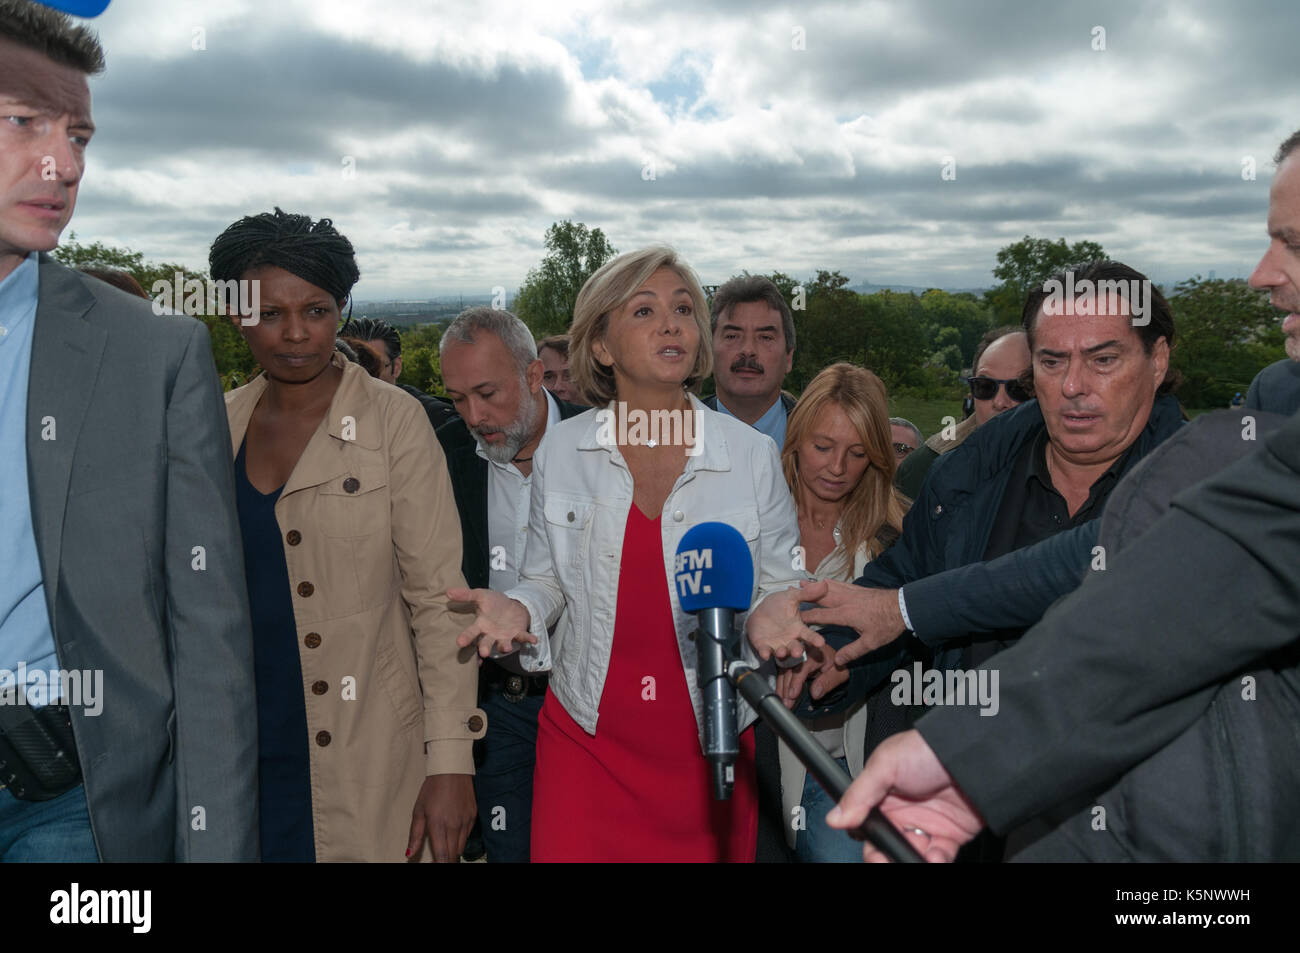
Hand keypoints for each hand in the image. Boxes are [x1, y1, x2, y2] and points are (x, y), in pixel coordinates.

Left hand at [407, 773, 476, 862]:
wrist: (452, 769)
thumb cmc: (432, 789)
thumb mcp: (418, 811)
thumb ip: (415, 835)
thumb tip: (409, 854)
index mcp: (438, 825)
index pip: (442, 857)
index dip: (439, 865)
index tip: (433, 865)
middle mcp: (454, 826)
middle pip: (453, 855)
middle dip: (445, 861)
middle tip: (437, 859)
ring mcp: (466, 821)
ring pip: (461, 847)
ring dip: (452, 851)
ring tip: (444, 846)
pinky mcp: (474, 816)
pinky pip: (467, 835)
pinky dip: (460, 839)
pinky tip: (452, 832)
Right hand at [448, 587, 536, 657]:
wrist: (512, 606)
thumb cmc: (494, 603)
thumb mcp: (481, 595)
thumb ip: (466, 595)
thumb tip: (448, 592)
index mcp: (481, 625)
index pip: (471, 632)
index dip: (466, 638)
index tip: (460, 643)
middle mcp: (491, 634)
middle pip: (486, 643)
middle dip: (484, 648)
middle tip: (483, 652)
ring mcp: (504, 636)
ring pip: (503, 645)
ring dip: (504, 647)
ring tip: (506, 647)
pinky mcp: (517, 634)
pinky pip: (523, 638)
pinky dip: (528, 639)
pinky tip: (534, 640)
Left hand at [745, 585, 824, 662]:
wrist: (759, 609)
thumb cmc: (778, 605)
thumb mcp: (791, 597)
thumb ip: (806, 594)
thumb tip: (823, 584)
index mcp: (798, 628)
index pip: (809, 635)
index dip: (815, 639)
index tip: (821, 643)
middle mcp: (790, 640)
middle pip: (796, 648)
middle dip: (797, 651)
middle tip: (797, 652)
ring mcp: (777, 644)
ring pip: (782, 653)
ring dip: (782, 653)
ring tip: (782, 651)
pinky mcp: (764, 646)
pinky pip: (765, 652)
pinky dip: (765, 654)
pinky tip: (765, 654)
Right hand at [775, 641, 846, 708]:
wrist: (834, 656)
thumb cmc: (836, 664)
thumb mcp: (838, 673)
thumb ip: (828, 682)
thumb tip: (815, 694)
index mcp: (815, 652)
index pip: (802, 667)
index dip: (796, 682)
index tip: (792, 695)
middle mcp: (802, 650)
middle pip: (790, 669)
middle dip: (786, 687)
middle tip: (786, 702)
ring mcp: (794, 653)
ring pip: (783, 670)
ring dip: (781, 686)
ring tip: (782, 700)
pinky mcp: (789, 658)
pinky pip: (782, 670)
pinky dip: (780, 683)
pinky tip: (779, 693)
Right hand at [798, 579, 906, 664]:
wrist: (903, 606)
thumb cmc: (887, 625)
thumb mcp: (871, 643)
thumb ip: (853, 652)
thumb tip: (837, 662)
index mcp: (846, 614)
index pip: (821, 615)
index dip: (806, 617)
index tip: (794, 618)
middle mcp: (846, 600)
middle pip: (821, 597)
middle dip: (806, 595)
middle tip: (792, 591)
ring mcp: (852, 592)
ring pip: (829, 587)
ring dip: (814, 586)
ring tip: (802, 583)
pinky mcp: (858, 589)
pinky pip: (839, 583)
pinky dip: (828, 582)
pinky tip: (825, 581)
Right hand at [825, 730, 984, 862]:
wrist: (974, 756)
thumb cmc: (928, 749)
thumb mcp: (886, 764)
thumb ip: (859, 793)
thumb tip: (835, 818)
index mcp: (881, 795)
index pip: (865, 826)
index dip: (866, 839)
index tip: (871, 848)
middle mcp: (901, 812)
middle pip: (885, 845)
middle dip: (884, 857)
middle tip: (887, 859)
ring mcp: (925, 825)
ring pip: (909, 855)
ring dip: (909, 861)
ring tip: (918, 857)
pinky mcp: (949, 836)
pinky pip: (937, 858)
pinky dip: (935, 862)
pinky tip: (935, 856)